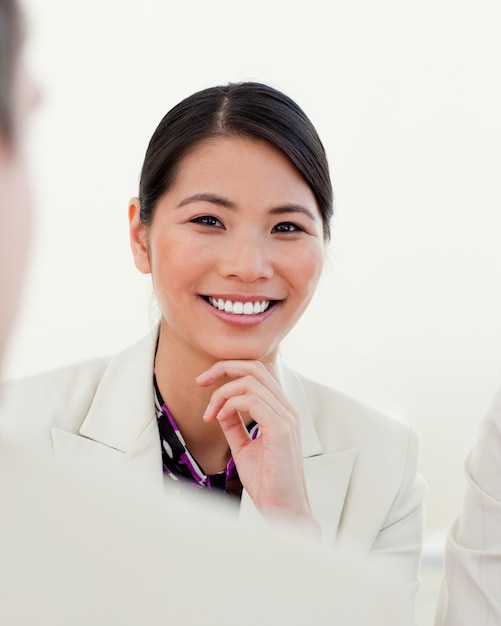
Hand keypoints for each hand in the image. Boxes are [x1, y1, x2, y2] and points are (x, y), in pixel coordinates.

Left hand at [196, 360, 319, 531]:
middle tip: (199, 382)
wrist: (283, 510)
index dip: (229, 369)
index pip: (258, 371)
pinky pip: (252, 401)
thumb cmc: (268, 482)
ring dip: (221, 393)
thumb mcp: (244, 448)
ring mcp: (286, 417)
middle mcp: (287, 409)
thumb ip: (235, 426)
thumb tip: (221, 409)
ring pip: (250, 381)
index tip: (204, 383)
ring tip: (209, 414)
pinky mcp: (280, 430)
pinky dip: (229, 405)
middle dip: (222, 368)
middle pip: (255, 366)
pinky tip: (219, 419)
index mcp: (281, 410)